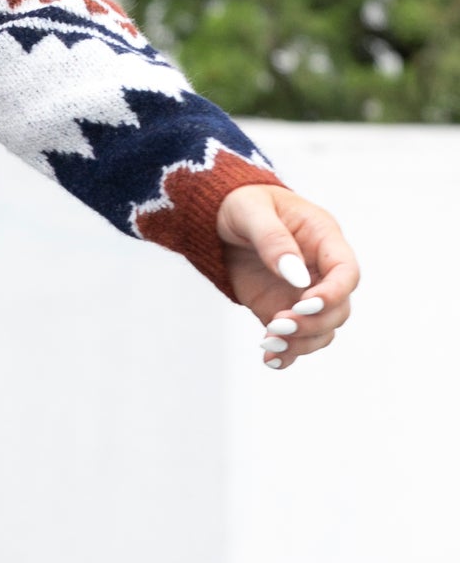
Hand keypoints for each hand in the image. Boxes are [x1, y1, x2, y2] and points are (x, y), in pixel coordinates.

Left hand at [215, 182, 358, 372]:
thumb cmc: (240, 202)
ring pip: (321, 329)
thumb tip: (296, 276)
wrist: (216, 214)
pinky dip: (287, 354)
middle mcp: (320, 270)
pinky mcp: (280, 308)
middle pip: (339, 309)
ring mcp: (302, 293)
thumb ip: (274, 240)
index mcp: (323, 238)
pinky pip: (295, 339)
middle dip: (312, 323)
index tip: (303, 304)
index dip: (333, 294)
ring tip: (268, 344)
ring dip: (300, 343)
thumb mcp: (251, 210)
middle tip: (276, 325)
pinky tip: (270, 360)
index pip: (346, 273)